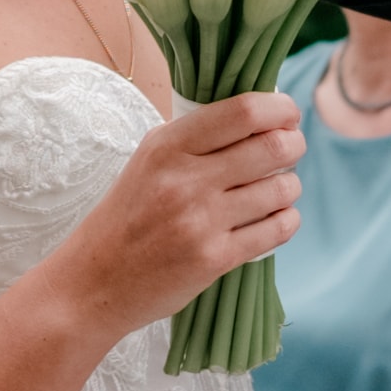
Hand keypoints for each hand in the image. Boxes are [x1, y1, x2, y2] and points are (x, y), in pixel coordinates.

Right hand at [49, 91, 299, 341]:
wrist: (95, 282)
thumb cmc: (128, 218)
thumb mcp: (149, 162)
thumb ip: (196, 138)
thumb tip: (259, 116)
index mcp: (167, 147)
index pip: (243, 112)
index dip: (280, 109)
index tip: (287, 115)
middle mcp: (185, 180)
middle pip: (272, 147)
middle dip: (294, 145)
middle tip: (291, 149)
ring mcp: (201, 221)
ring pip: (282, 190)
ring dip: (291, 187)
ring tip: (279, 189)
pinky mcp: (215, 259)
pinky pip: (277, 230)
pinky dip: (287, 220)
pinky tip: (276, 218)